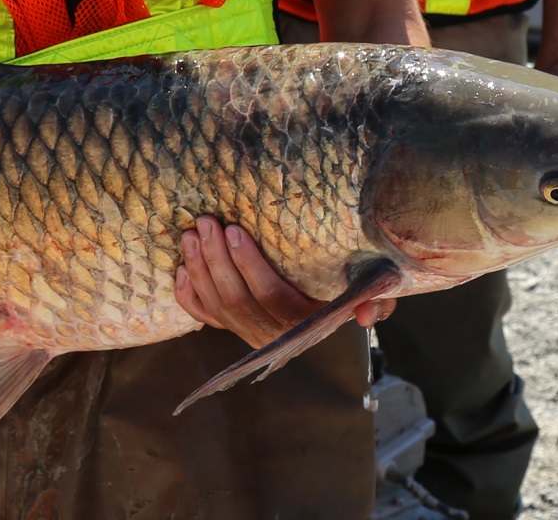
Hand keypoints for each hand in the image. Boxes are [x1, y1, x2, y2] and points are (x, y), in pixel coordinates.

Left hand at [174, 216, 394, 348]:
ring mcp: (249, 335)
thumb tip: (365, 315)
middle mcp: (273, 335)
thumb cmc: (349, 287)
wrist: (330, 310)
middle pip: (235, 300)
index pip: (270, 296)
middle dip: (216, 259)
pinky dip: (188, 295)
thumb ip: (377, 297)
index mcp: (303, 323)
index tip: (235, 232)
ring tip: (191, 235)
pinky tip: (180, 269)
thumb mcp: (370, 290)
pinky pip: (202, 317)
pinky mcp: (233, 330)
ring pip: (216, 306)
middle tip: (205, 222)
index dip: (248, 265)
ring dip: (199, 269)